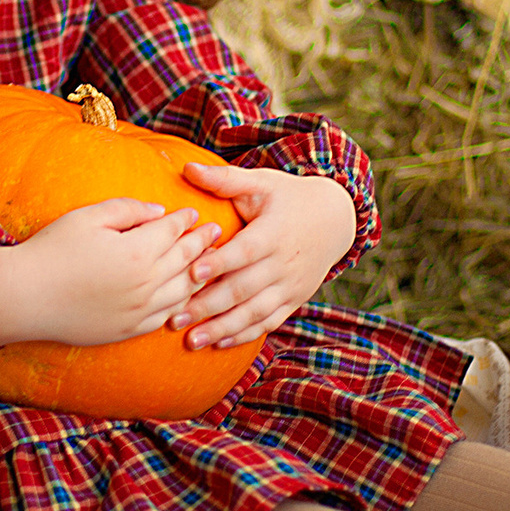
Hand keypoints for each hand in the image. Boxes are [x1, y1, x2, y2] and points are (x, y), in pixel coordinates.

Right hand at [0, 199, 218, 349]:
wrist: (23, 298)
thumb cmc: (51, 251)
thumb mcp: (88, 217)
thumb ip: (128, 210)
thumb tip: (159, 212)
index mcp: (137, 252)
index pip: (172, 231)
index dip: (185, 220)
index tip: (195, 213)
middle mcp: (146, 284)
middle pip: (185, 260)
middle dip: (202, 243)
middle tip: (216, 231)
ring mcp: (139, 311)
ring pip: (183, 292)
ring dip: (199, 275)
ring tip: (209, 262)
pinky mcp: (128, 330)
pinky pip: (165, 317)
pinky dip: (181, 304)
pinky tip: (184, 295)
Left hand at [168, 163, 356, 350]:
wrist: (335, 219)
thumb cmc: (288, 197)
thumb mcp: (261, 182)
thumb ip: (225, 179)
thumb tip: (187, 167)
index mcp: (274, 232)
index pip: (245, 251)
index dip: (221, 263)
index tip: (193, 272)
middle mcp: (284, 263)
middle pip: (244, 288)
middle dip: (209, 306)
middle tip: (174, 318)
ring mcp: (290, 286)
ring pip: (254, 312)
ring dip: (222, 328)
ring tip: (190, 341)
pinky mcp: (294, 300)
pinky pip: (269, 322)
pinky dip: (245, 334)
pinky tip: (218, 343)